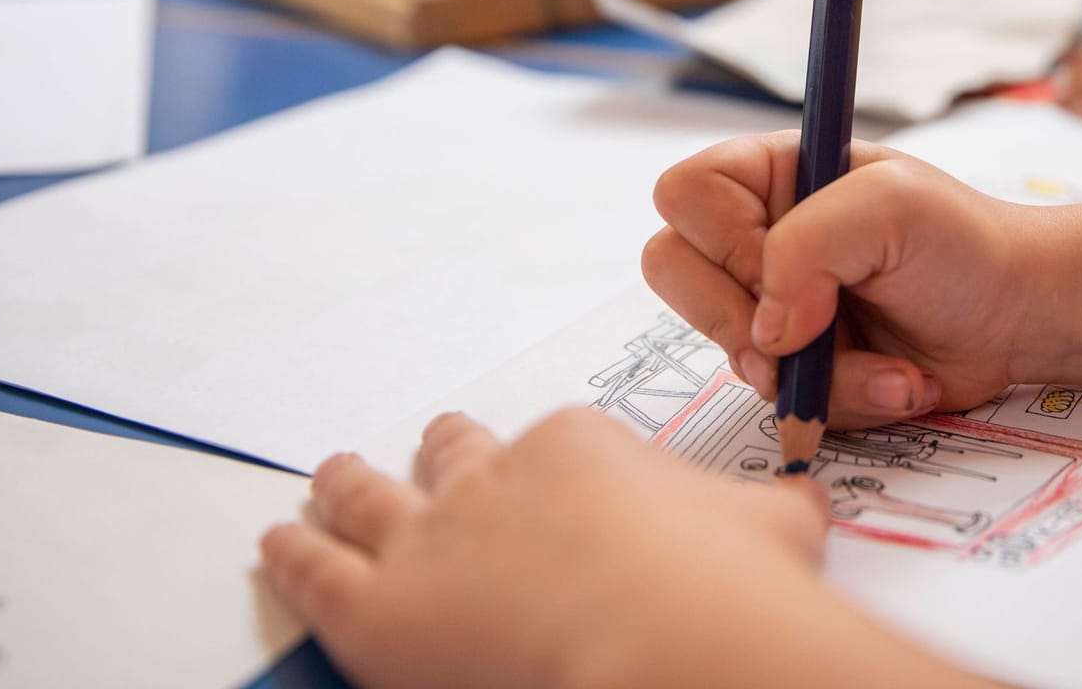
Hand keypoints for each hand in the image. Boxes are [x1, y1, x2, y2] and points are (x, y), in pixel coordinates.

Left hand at [261, 410, 950, 688]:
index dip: (538, 464)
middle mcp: (494, 477)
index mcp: (579, 447)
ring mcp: (430, 539)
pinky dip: (292, 553)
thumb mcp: (774, 525)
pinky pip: (316, 568)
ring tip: (330, 472)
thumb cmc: (725, 585)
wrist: (668, 641)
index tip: (545, 480)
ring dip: (345, 482)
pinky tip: (277, 542)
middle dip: (441, 449)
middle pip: (452, 452)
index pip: (548, 442)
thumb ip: (770, 509)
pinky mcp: (379, 610)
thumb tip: (804, 506)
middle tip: (432, 441)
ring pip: (368, 496)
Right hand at [643, 134, 1049, 429]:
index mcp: (771, 173)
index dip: (723, 238)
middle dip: (746, 319)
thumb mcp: (893, 207)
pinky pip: (780, 400)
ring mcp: (773, 304)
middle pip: (673, 272)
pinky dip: (845, 402)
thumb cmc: (965, 243)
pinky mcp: (797, 366)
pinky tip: (899, 382)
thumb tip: (766, 328)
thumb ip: (808, 245)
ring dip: (819, 372)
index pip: (684, 193)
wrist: (1022, 317)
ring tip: (893, 363)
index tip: (783, 263)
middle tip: (815, 328)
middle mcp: (759, 235)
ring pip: (733, 352)